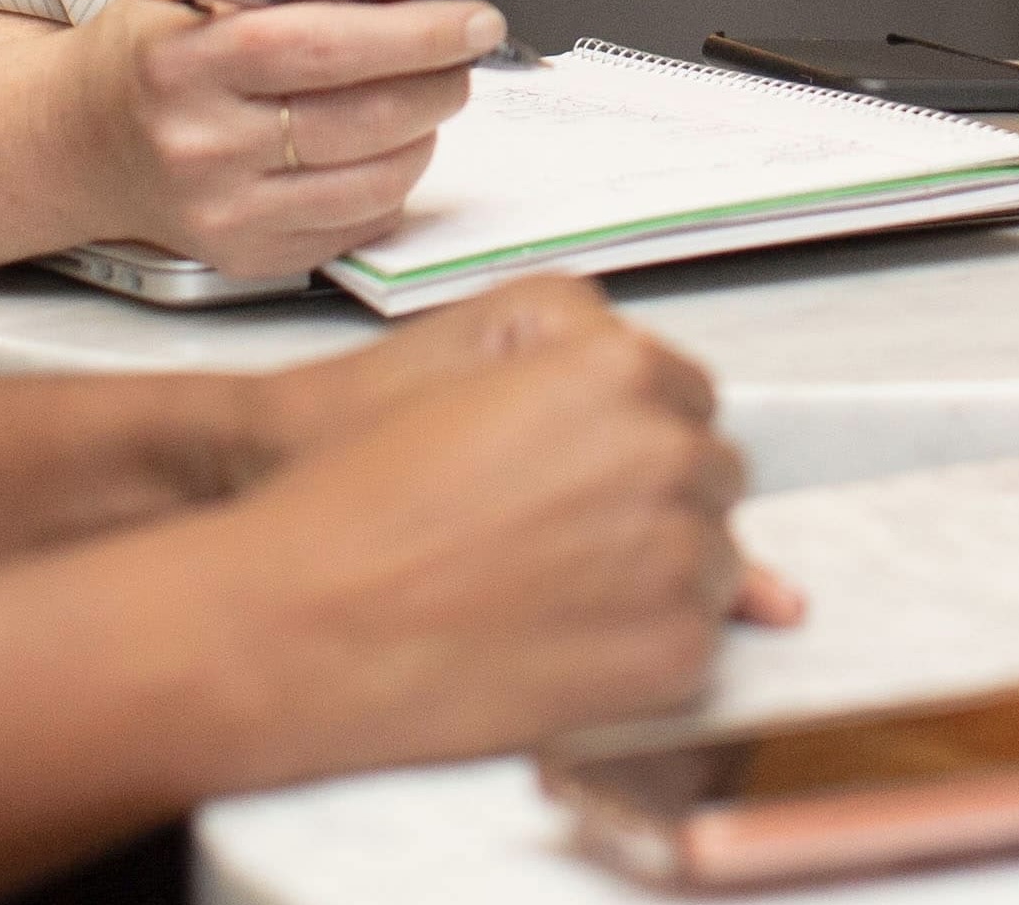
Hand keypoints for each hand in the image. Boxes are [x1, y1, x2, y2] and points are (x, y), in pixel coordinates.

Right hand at [62, 0, 493, 277]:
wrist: (85, 141)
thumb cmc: (164, 45)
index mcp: (186, 61)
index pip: (320, 46)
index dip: (413, 34)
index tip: (477, 20)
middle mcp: (200, 146)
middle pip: (359, 119)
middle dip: (439, 82)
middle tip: (463, 57)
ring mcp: (223, 214)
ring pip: (374, 181)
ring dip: (426, 134)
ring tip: (422, 97)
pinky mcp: (247, 258)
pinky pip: (359, 225)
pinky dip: (393, 182)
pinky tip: (379, 147)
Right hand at [247, 280, 814, 626]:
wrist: (302, 620)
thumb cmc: (361, 503)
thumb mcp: (470, 391)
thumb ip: (590, 394)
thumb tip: (675, 425)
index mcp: (620, 369)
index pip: (685, 396)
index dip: (626, 437)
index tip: (580, 471)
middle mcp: (667, 454)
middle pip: (709, 476)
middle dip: (651, 502)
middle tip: (555, 537)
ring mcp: (680, 556)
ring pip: (715, 560)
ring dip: (656, 574)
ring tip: (548, 591)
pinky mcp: (673, 650)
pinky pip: (698, 642)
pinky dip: (643, 647)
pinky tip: (559, 639)